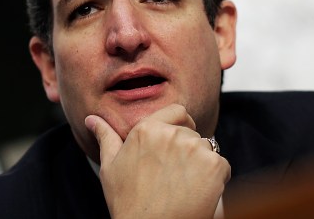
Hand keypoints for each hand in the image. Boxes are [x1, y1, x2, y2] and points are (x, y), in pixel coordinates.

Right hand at [86, 104, 229, 218]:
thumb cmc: (128, 203)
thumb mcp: (110, 168)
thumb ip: (105, 137)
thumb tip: (91, 119)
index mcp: (147, 128)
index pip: (178, 111)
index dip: (180, 125)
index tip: (176, 145)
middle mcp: (172, 134)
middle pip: (193, 133)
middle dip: (188, 151)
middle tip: (175, 177)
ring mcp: (195, 149)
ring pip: (208, 149)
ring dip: (202, 164)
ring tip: (184, 187)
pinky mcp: (214, 166)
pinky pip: (222, 165)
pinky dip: (216, 179)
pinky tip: (198, 193)